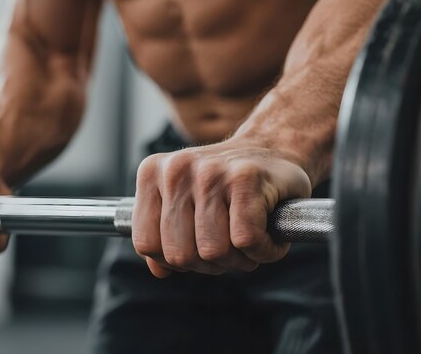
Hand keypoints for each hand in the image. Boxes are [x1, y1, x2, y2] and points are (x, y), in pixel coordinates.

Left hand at [131, 138, 311, 277]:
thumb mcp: (185, 203)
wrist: (274, 149)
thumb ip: (163, 236)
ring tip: (249, 240)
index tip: (198, 248)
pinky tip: (268, 235)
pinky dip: (263, 251)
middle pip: (180, 255)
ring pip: (213, 251)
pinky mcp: (245, 178)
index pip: (146, 244)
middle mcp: (176, 170)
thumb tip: (159, 271)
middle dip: (210, 265)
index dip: (175, 260)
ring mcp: (209, 172)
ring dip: (239, 260)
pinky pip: (246, 241)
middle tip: (229, 247)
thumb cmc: (227, 185)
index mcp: (152, 174)